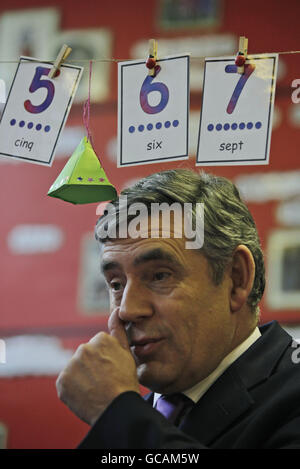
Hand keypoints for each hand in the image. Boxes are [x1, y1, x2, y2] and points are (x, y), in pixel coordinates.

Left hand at [56, 308, 139, 424]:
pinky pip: (67, 384)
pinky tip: (86, 395)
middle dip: (92, 367)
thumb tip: (115, 310)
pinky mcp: (62, 382)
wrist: (116, 408)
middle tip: (104, 381)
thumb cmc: (125, 380)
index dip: (106, 360)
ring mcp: (71, 365)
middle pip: (86, 357)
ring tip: (95, 389)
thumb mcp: (126, 352)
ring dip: (82, 378)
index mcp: (99, 339)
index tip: (112, 370)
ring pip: (76, 370)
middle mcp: (83, 349)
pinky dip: (74, 390)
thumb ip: (118, 329)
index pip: (98, 347)